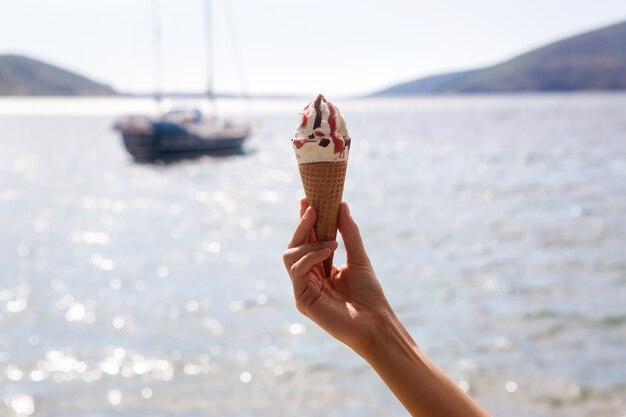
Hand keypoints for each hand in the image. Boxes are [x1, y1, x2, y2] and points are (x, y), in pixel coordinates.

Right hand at [283, 198, 391, 351]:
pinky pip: (296, 269)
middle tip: (314, 208)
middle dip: (303, 224)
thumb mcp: (358, 257)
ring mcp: (303, 287)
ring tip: (331, 241)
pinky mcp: (302, 298)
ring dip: (309, 242)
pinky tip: (327, 252)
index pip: (307, 239)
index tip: (308, 199)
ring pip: (290, 254)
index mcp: (320, 267)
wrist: (375, 322)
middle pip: (295, 244)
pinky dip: (310, 256)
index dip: (305, 220)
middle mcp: (308, 276)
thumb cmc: (369, 294)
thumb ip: (349, 233)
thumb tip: (342, 205)